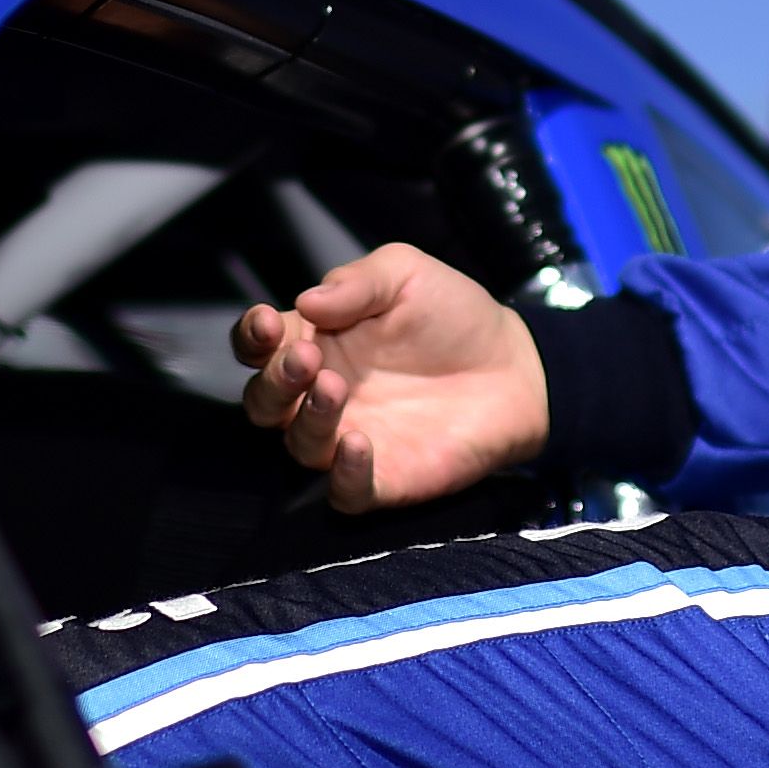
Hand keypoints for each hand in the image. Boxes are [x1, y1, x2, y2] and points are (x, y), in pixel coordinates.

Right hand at [236, 245, 545, 512]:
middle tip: (307, 358)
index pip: (259, 346)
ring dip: (308, 417)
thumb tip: (305, 302)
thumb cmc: (453, 315)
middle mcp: (320, 393)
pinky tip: (358, 444)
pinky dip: (343, 474)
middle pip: (264, 400)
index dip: (251, 337)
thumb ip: (356, 283)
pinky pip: (344, 492)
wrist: (517, 367)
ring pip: (298, 444)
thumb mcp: (405, 275)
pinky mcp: (382, 479)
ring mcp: (347, 437)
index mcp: (316, 340)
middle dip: (274, 379)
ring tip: (336, 388)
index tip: (267, 323)